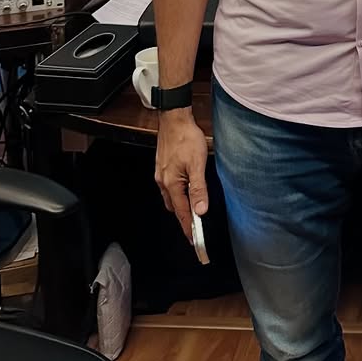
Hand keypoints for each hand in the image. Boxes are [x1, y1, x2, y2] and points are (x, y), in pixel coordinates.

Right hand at [155, 111, 208, 244]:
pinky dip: (177, 194)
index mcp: (171, 184)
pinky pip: (169, 187)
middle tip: (196, 228)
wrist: (174, 119)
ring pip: (171, 198)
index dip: (189, 228)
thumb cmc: (186, 138)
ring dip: (181, 206)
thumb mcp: (197, 164)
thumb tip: (201, 210)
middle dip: (184, 219)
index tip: (195, 241)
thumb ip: (199, 188)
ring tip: (192, 212)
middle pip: (174, 208)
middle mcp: (163, 181)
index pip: (181, 213)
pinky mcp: (162, 167)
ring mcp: (161, 174)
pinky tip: (185, 191)